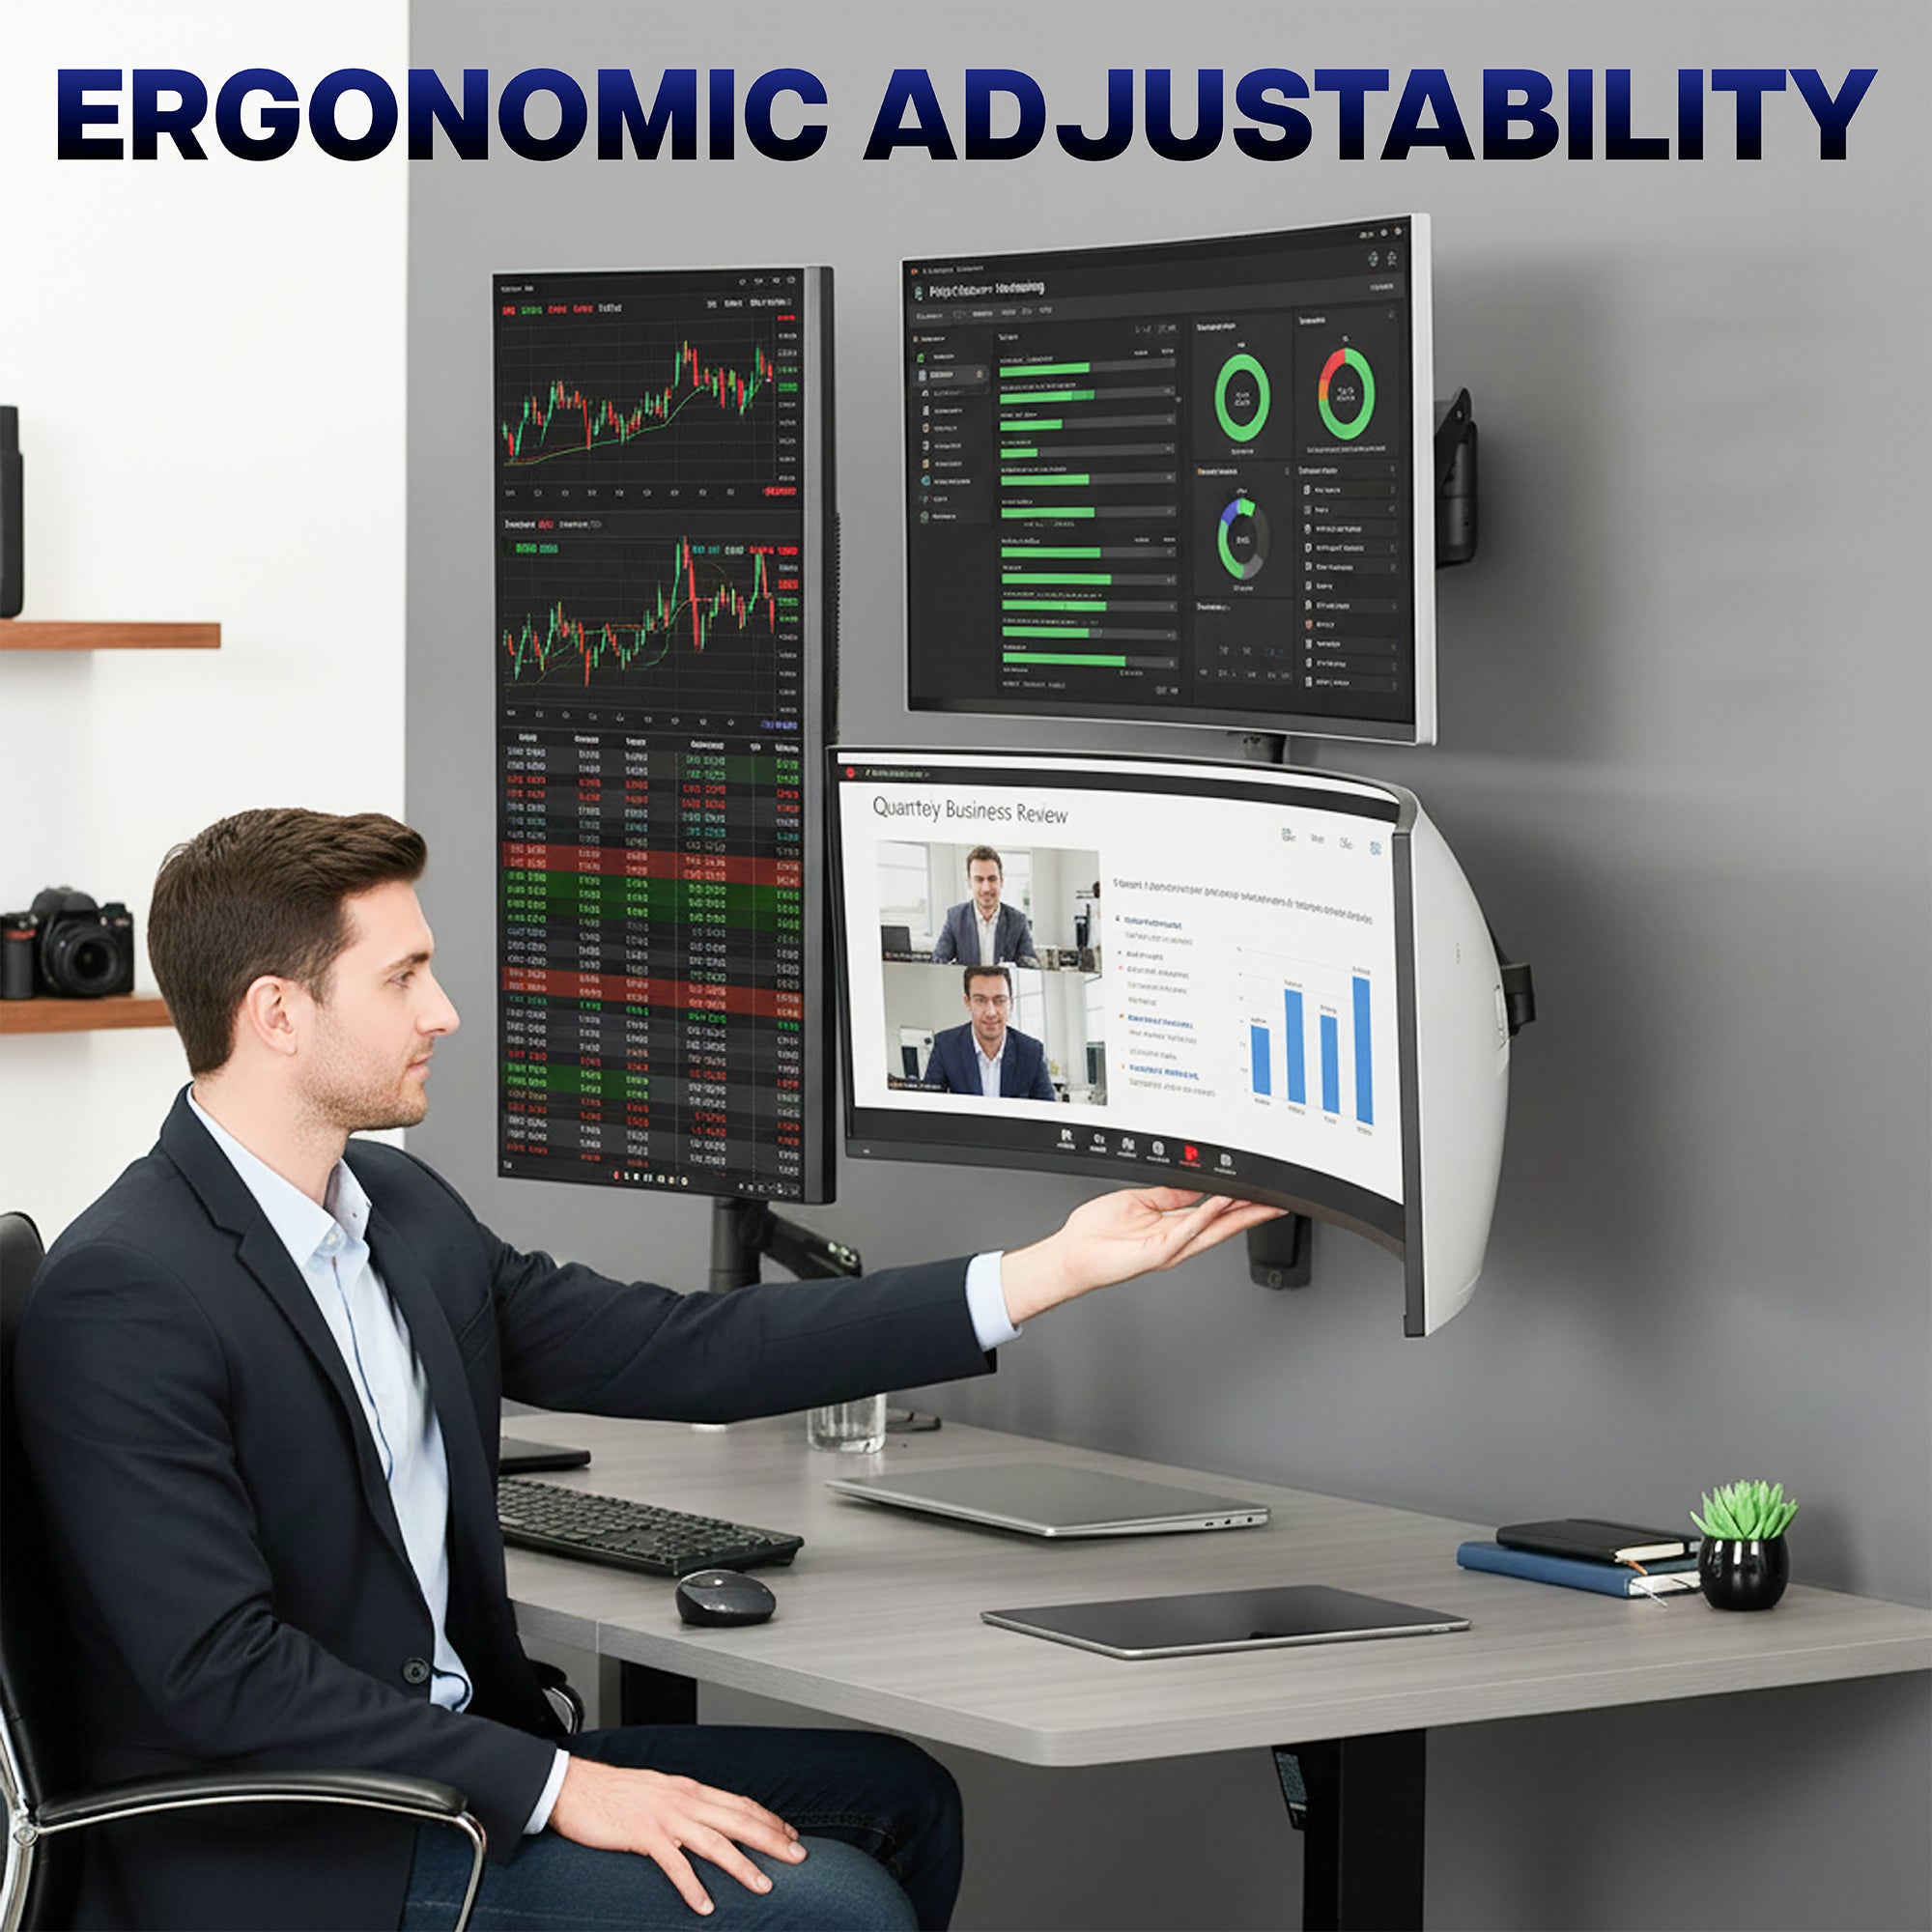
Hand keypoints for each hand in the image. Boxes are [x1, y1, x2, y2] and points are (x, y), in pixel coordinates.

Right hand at [548, 1754, 806, 1914]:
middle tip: (798, 1857)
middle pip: (738, 1820)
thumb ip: (686, 1805)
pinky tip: (704, 1905)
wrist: (576, 1787)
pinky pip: (673, 1865)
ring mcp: (665, 1818)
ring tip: (764, 1885)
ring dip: (742, 1866)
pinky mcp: (643, 1836)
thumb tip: (709, 1819)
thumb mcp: (660, 1792)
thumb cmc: (616, 1792)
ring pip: (714, 1843)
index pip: (739, 1803)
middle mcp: (684, 1800)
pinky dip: (691, 1886)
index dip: (768, 1819)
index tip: (790, 1834)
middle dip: (771, 1839)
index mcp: (690, 1789)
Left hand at [998, 1186, 1285, 1324]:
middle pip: (1222, 1226)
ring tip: (1258, 1200)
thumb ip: (1168, 1194)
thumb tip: (1193, 1183)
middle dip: (1251, 1213)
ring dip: (1236, 1215)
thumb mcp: (1140, 1201)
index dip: (1239, 1204)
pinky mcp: (1156, 1253)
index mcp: (1172, 1227)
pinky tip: (1218, 1205)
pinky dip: (1203, 1217)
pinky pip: (1184, 1232)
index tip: (1259, 1193)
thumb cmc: (1097, 1232)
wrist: (1073, 1254)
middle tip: (1277, 1202)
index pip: (1214, 1214)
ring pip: (1211, 1230)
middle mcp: (1175, 1240)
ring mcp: (1168, 1248)